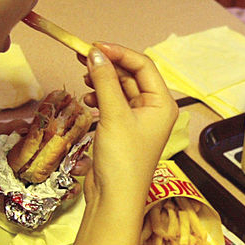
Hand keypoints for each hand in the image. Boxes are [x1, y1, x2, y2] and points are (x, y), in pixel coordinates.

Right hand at [80, 42, 177, 208]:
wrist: (115, 198)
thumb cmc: (123, 160)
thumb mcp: (113, 115)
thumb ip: (104, 81)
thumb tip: (94, 53)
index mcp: (162, 103)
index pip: (143, 65)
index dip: (118, 52)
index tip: (93, 46)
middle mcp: (154, 109)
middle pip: (130, 75)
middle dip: (107, 66)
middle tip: (81, 58)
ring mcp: (139, 120)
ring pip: (120, 88)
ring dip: (101, 82)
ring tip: (84, 81)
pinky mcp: (124, 129)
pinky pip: (113, 104)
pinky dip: (99, 98)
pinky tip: (87, 102)